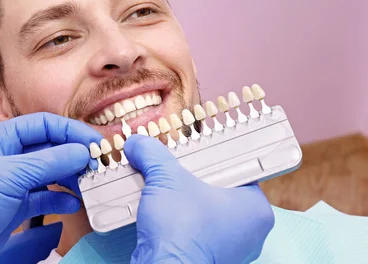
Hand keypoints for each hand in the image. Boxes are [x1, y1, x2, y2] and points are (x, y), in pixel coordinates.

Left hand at [0, 113, 100, 262]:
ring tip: (89, 182)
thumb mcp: (9, 177)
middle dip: (72, 154)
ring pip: (48, 172)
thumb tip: (82, 152)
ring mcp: (10, 181)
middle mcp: (4, 156)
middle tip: (97, 163)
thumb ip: (48, 162)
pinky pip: (44, 197)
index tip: (93, 141)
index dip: (68, 130)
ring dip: (69, 176)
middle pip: (47, 147)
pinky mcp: (15, 206)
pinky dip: (60, 200)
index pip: (40, 125)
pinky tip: (73, 203)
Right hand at [125, 135, 274, 263]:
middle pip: (221, 193)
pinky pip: (196, 233)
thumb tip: (136, 142)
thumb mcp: (165, 178)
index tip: (197, 151)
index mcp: (256, 209)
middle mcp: (251, 233)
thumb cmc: (180, 226)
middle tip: (178, 166)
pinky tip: (164, 210)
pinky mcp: (209, 261)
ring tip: (167, 185)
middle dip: (196, 180)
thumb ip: (152, 154)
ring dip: (186, 201)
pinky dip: (181, 222)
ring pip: (207, 214)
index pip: (239, 173)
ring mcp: (231, 251)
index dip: (215, 159)